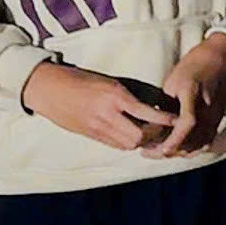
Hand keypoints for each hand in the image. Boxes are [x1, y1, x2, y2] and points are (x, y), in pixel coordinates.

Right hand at [21, 61, 177, 150]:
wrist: (49, 89)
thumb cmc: (80, 79)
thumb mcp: (108, 82)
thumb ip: (126, 97)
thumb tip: (148, 109)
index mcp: (115, 97)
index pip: (146, 114)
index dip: (164, 119)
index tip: (176, 119)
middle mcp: (107, 115)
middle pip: (139, 138)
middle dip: (153, 136)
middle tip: (163, 129)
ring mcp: (97, 128)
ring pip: (127, 145)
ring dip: (140, 142)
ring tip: (150, 133)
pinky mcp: (90, 135)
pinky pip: (114, 145)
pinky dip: (126, 142)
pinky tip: (132, 134)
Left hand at [146, 34, 225, 158]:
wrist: (220, 60)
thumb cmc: (193, 67)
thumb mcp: (172, 82)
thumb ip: (164, 106)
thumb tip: (150, 127)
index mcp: (194, 94)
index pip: (188, 123)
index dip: (174, 139)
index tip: (158, 148)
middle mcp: (208, 109)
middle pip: (192, 140)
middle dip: (170, 151)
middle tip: (147, 152)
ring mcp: (215, 116)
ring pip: (198, 145)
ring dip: (179, 152)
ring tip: (159, 151)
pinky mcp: (217, 120)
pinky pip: (205, 142)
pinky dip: (191, 149)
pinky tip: (177, 148)